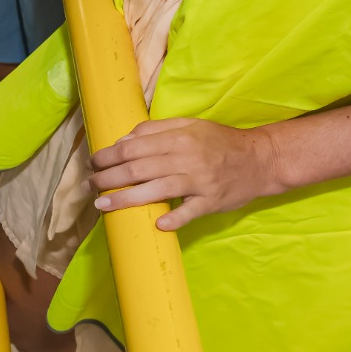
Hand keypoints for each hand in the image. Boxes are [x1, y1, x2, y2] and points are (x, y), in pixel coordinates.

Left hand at [90, 118, 287, 230]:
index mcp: (178, 137)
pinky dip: (173, 219)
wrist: (260, 159)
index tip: (92, 164)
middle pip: (137, 168)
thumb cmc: (220, 142)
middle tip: (90, 186)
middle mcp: (186, 157)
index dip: (108, 156)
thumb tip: (124, 140)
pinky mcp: (211, 201)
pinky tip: (157, 225)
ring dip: (124, 199)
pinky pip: (189, 212)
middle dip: (107, 178)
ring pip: (155, 190)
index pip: (133, 147)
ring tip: (102, 205)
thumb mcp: (190, 126)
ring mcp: (199, 181)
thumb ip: (156, 130)